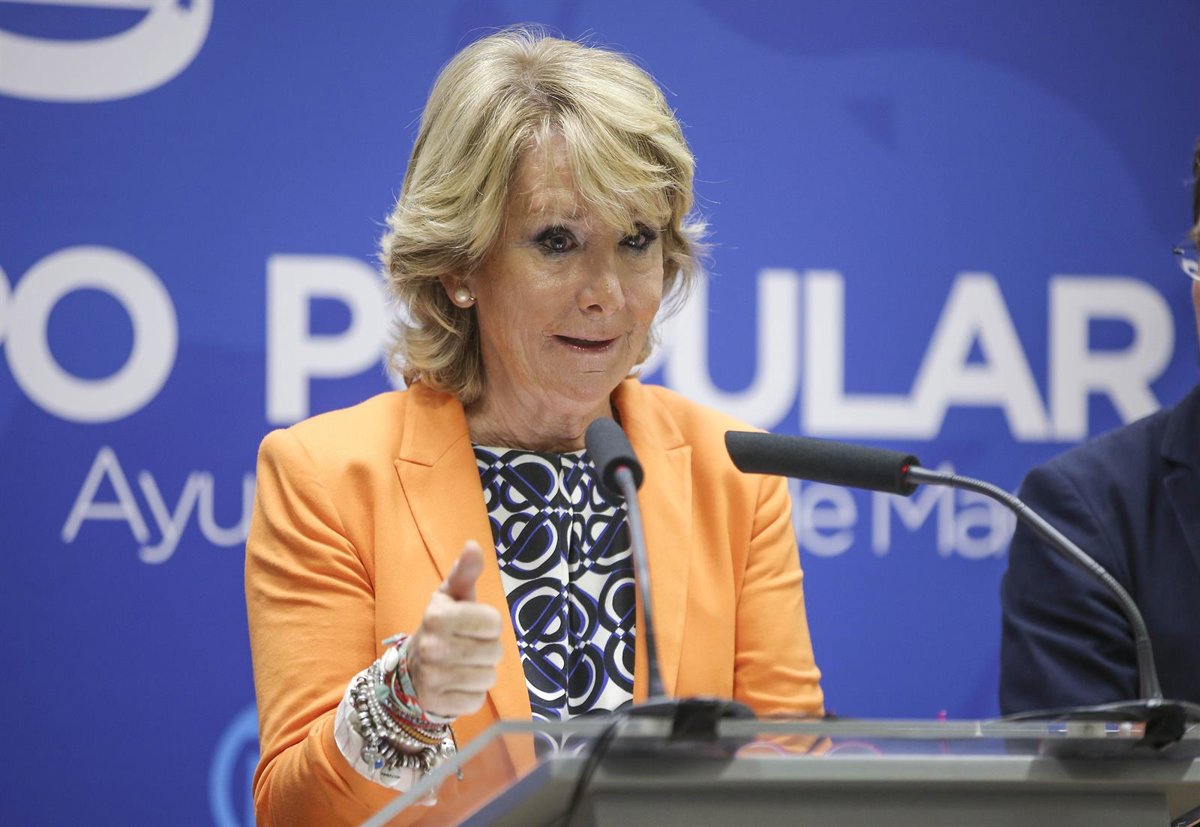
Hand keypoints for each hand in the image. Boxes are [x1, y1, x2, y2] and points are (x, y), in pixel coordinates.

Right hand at [407, 541, 503, 717]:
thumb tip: (474, 546)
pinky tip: (457, 684)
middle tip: (468, 647)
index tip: (473, 625)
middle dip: (487, 649)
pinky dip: (472, 693)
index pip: (493, 622)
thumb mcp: (452, 596)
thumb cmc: (441, 626)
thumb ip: (465, 572)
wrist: (411, 668)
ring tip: (463, 665)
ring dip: (482, 672)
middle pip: (495, 651)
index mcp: (438, 616)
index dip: (488, 624)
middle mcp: (433, 647)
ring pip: (489, 677)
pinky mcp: (436, 704)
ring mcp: (433, 678)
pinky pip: (477, 700)